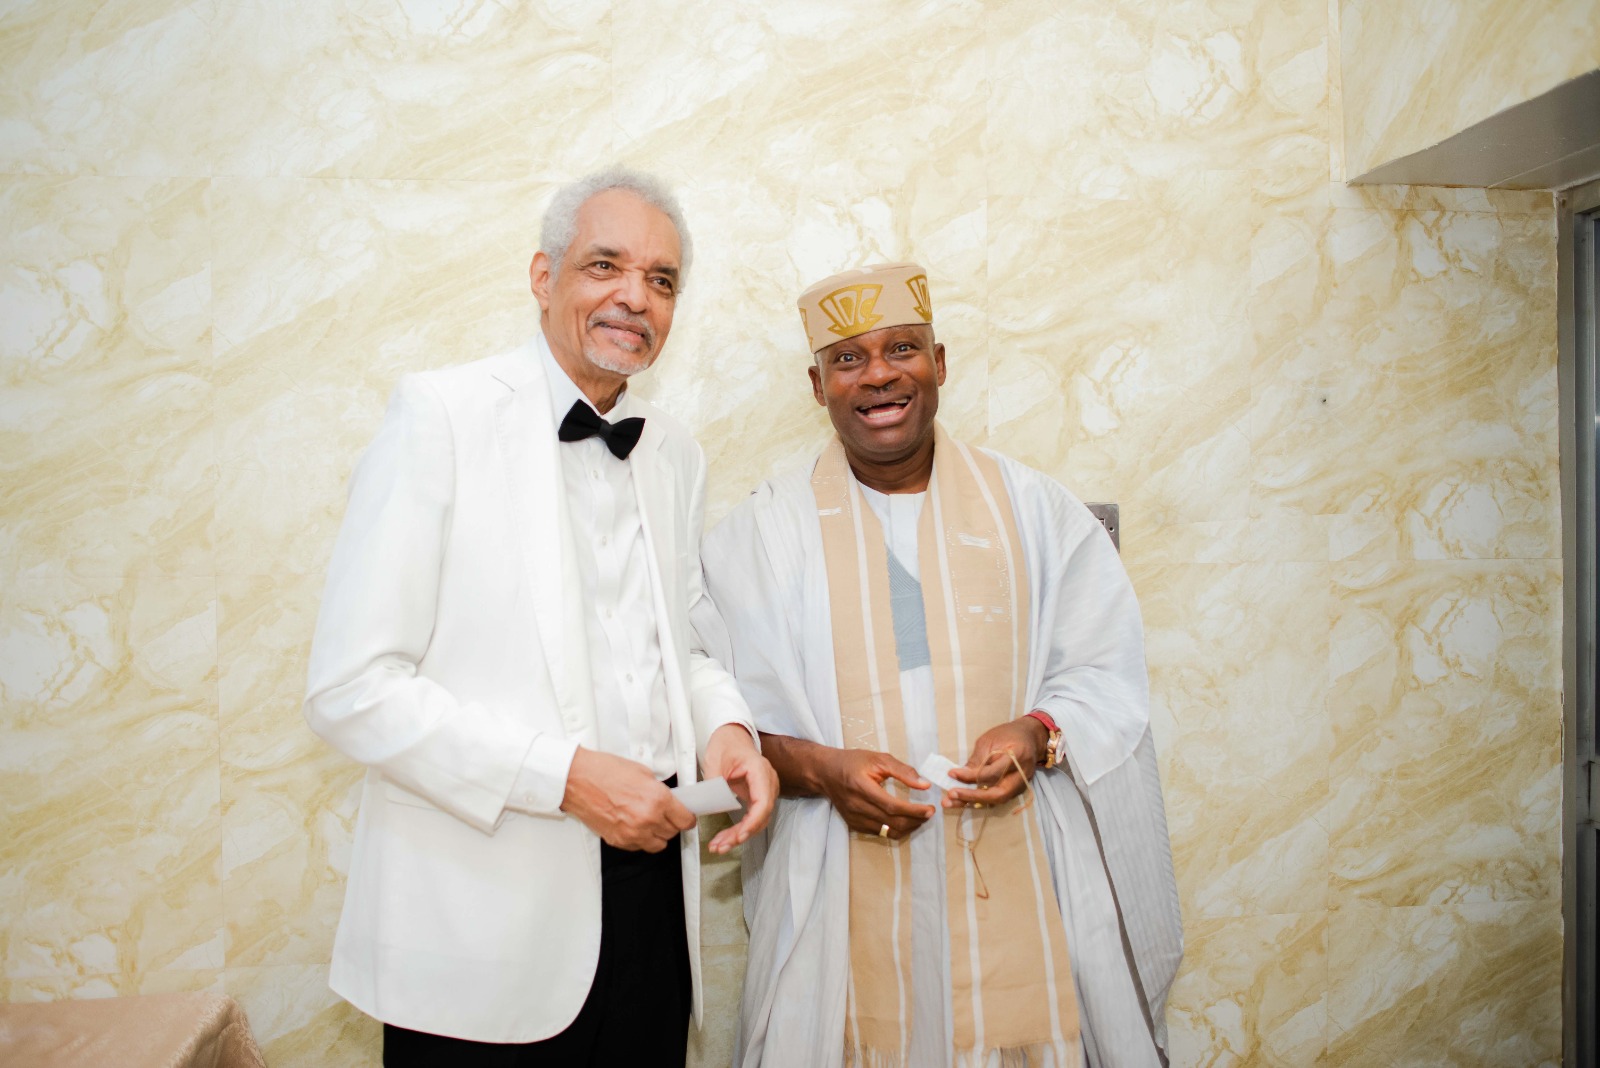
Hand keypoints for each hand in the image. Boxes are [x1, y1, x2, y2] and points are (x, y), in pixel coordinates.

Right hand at [560, 747, 695, 851]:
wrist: (577, 779)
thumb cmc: (604, 771)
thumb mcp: (642, 772)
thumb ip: (658, 790)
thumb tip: (669, 800)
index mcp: (657, 799)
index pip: (685, 820)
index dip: (688, 817)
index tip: (686, 816)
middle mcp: (647, 819)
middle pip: (672, 833)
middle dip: (671, 823)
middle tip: (665, 814)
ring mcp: (632, 833)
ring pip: (657, 845)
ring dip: (657, 834)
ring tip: (649, 821)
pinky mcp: (618, 840)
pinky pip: (638, 847)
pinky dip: (640, 839)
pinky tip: (634, 825)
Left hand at [701, 724, 778, 854]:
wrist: (732, 737)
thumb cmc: (726, 744)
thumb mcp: (714, 760)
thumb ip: (714, 784)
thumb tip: (711, 806)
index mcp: (759, 770)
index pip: (763, 801)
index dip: (753, 822)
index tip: (740, 835)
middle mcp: (767, 782)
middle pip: (761, 815)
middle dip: (742, 834)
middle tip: (721, 846)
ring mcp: (765, 790)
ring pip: (757, 820)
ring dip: (739, 835)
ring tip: (719, 846)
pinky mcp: (758, 797)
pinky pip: (752, 817)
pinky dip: (740, 830)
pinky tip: (726, 839)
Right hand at [817, 749, 935, 838]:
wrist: (825, 772)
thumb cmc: (853, 762)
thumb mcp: (878, 759)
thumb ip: (902, 771)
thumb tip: (925, 785)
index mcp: (862, 788)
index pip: (892, 806)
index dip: (914, 811)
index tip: (930, 809)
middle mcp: (857, 807)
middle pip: (892, 822)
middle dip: (915, 820)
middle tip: (929, 813)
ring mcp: (855, 819)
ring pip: (888, 832)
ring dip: (908, 828)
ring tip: (920, 818)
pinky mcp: (854, 825)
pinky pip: (880, 833)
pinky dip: (895, 830)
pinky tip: (904, 821)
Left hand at [945, 716, 1047, 808]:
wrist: (1030, 738)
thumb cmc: (1008, 735)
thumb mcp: (989, 740)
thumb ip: (977, 760)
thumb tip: (959, 776)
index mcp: (1016, 756)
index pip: (992, 772)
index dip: (971, 776)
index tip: (952, 774)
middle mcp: (1021, 775)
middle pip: (997, 793)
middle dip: (972, 796)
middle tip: (951, 794)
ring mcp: (1021, 785)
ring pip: (996, 800)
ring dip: (972, 803)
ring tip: (951, 802)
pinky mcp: (1016, 791)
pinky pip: (997, 799)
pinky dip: (979, 801)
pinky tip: (963, 800)